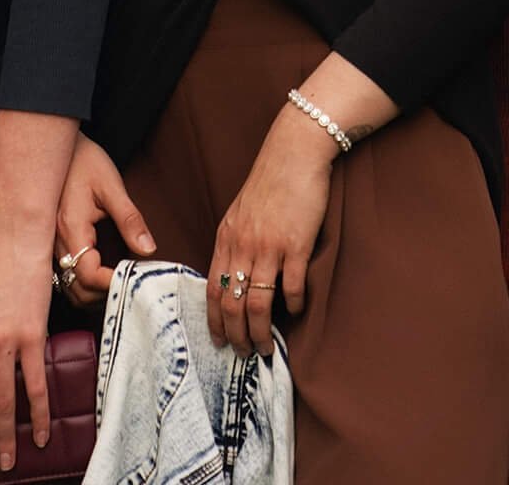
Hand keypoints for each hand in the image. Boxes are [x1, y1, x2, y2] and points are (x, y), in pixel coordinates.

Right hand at [54, 133, 156, 309]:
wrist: (59, 145)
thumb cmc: (85, 160)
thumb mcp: (112, 186)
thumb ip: (130, 219)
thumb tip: (148, 249)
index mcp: (71, 228)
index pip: (88, 274)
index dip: (111, 283)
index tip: (134, 279)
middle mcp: (56, 241)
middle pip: (76, 288)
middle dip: (103, 294)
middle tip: (129, 285)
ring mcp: (51, 243)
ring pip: (67, 285)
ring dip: (91, 292)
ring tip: (117, 283)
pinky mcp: (52, 241)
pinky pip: (63, 274)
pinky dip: (82, 282)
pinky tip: (100, 274)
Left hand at [206, 106, 336, 358]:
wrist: (294, 154)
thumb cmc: (269, 183)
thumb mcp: (239, 213)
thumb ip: (234, 244)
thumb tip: (233, 277)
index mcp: (226, 239)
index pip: (212, 289)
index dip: (214, 320)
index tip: (219, 341)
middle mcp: (242, 246)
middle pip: (232, 303)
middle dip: (237, 335)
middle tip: (244, 354)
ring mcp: (269, 246)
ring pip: (259, 302)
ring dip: (262, 331)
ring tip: (266, 347)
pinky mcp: (296, 244)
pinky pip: (292, 286)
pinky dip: (294, 305)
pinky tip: (296, 311)